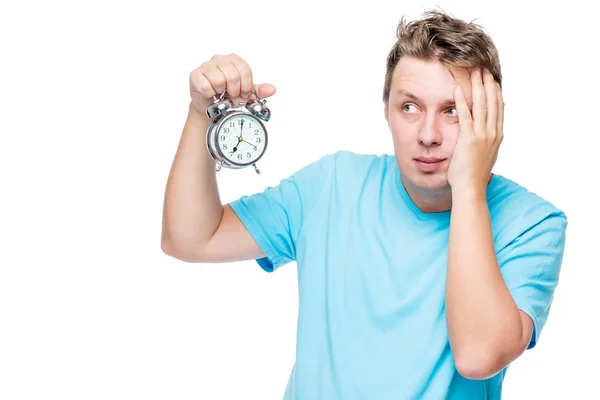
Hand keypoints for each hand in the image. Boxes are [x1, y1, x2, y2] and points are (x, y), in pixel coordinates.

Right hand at [188, 53, 275, 119]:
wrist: (211, 106)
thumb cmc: (227, 96)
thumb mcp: (245, 94)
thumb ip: (259, 91)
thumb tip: (272, 89)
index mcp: (234, 60)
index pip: (245, 70)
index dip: (246, 86)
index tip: (243, 93)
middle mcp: (220, 59)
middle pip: (233, 75)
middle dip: (234, 90)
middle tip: (230, 94)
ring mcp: (206, 65)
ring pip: (219, 81)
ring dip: (221, 92)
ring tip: (219, 93)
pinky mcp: (195, 75)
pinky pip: (206, 86)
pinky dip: (210, 94)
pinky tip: (210, 93)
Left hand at [447, 68, 503, 196]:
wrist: (471, 189)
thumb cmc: (473, 176)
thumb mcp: (485, 156)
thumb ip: (486, 143)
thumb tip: (487, 136)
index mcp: (497, 136)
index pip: (499, 108)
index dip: (496, 92)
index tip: (492, 79)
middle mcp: (493, 134)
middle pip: (493, 102)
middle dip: (488, 84)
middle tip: (484, 69)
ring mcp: (482, 136)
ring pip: (482, 105)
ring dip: (477, 87)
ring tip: (474, 72)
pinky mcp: (469, 140)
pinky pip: (465, 116)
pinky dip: (462, 101)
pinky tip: (458, 89)